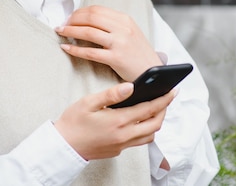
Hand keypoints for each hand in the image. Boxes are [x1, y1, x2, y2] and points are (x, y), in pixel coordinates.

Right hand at [54, 82, 175, 160]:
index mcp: (119, 121)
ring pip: (149, 136)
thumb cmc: (73, 122)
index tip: (173, 91)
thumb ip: (112, 94)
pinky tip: (140, 120)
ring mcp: (122, 145)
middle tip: (167, 98)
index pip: (149, 109)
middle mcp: (124, 136)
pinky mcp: (118, 150)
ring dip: (156, 122)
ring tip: (155, 108)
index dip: (163, 99)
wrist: (63, 146)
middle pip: (155, 124)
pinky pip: (139, 141)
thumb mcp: (89, 102)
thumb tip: (130, 86)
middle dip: (164, 110)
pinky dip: (145, 130)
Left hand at [55, 5, 162, 80]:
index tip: (70, 17)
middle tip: (62, 24)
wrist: (152, 72)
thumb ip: (113, 25)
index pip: (97, 9)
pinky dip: (75, 49)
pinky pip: (90, 52)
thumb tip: (88, 19)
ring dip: (70, 30)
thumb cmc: (138, 54)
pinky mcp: (116, 58)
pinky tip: (66, 47)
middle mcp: (123, 28)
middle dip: (73, 19)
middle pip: (91, 17)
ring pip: (88, 32)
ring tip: (60, 32)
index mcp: (125, 19)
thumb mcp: (130, 33)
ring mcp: (120, 43)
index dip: (80, 12)